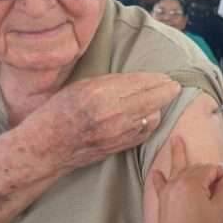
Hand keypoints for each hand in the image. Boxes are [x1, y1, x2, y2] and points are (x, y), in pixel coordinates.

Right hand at [25, 72, 181, 175]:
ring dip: (158, 107)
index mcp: (101, 93)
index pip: (140, 82)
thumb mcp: (81, 86)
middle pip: (152, 98)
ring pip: (152, 116)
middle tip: (174, 86)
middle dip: (166, 90)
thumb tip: (136, 80)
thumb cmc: (59, 111)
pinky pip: (144, 132)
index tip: (165, 75)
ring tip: (161, 99)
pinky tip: (150, 116)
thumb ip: (109, 83)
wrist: (47, 146)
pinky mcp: (119, 146)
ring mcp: (118, 132)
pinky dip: (150, 122)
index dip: (156, 79)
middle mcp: (113, 113)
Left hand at [151, 137, 222, 222]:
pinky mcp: (163, 200)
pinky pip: (160, 184)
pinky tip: (156, 172)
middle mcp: (179, 181)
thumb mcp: (219, 210)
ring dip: (177, 154)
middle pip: (196, 168)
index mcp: (194, 181)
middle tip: (220, 178)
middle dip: (208, 170)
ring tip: (176, 140)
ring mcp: (169, 190)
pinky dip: (159, 178)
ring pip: (177, 169)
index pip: (211, 169)